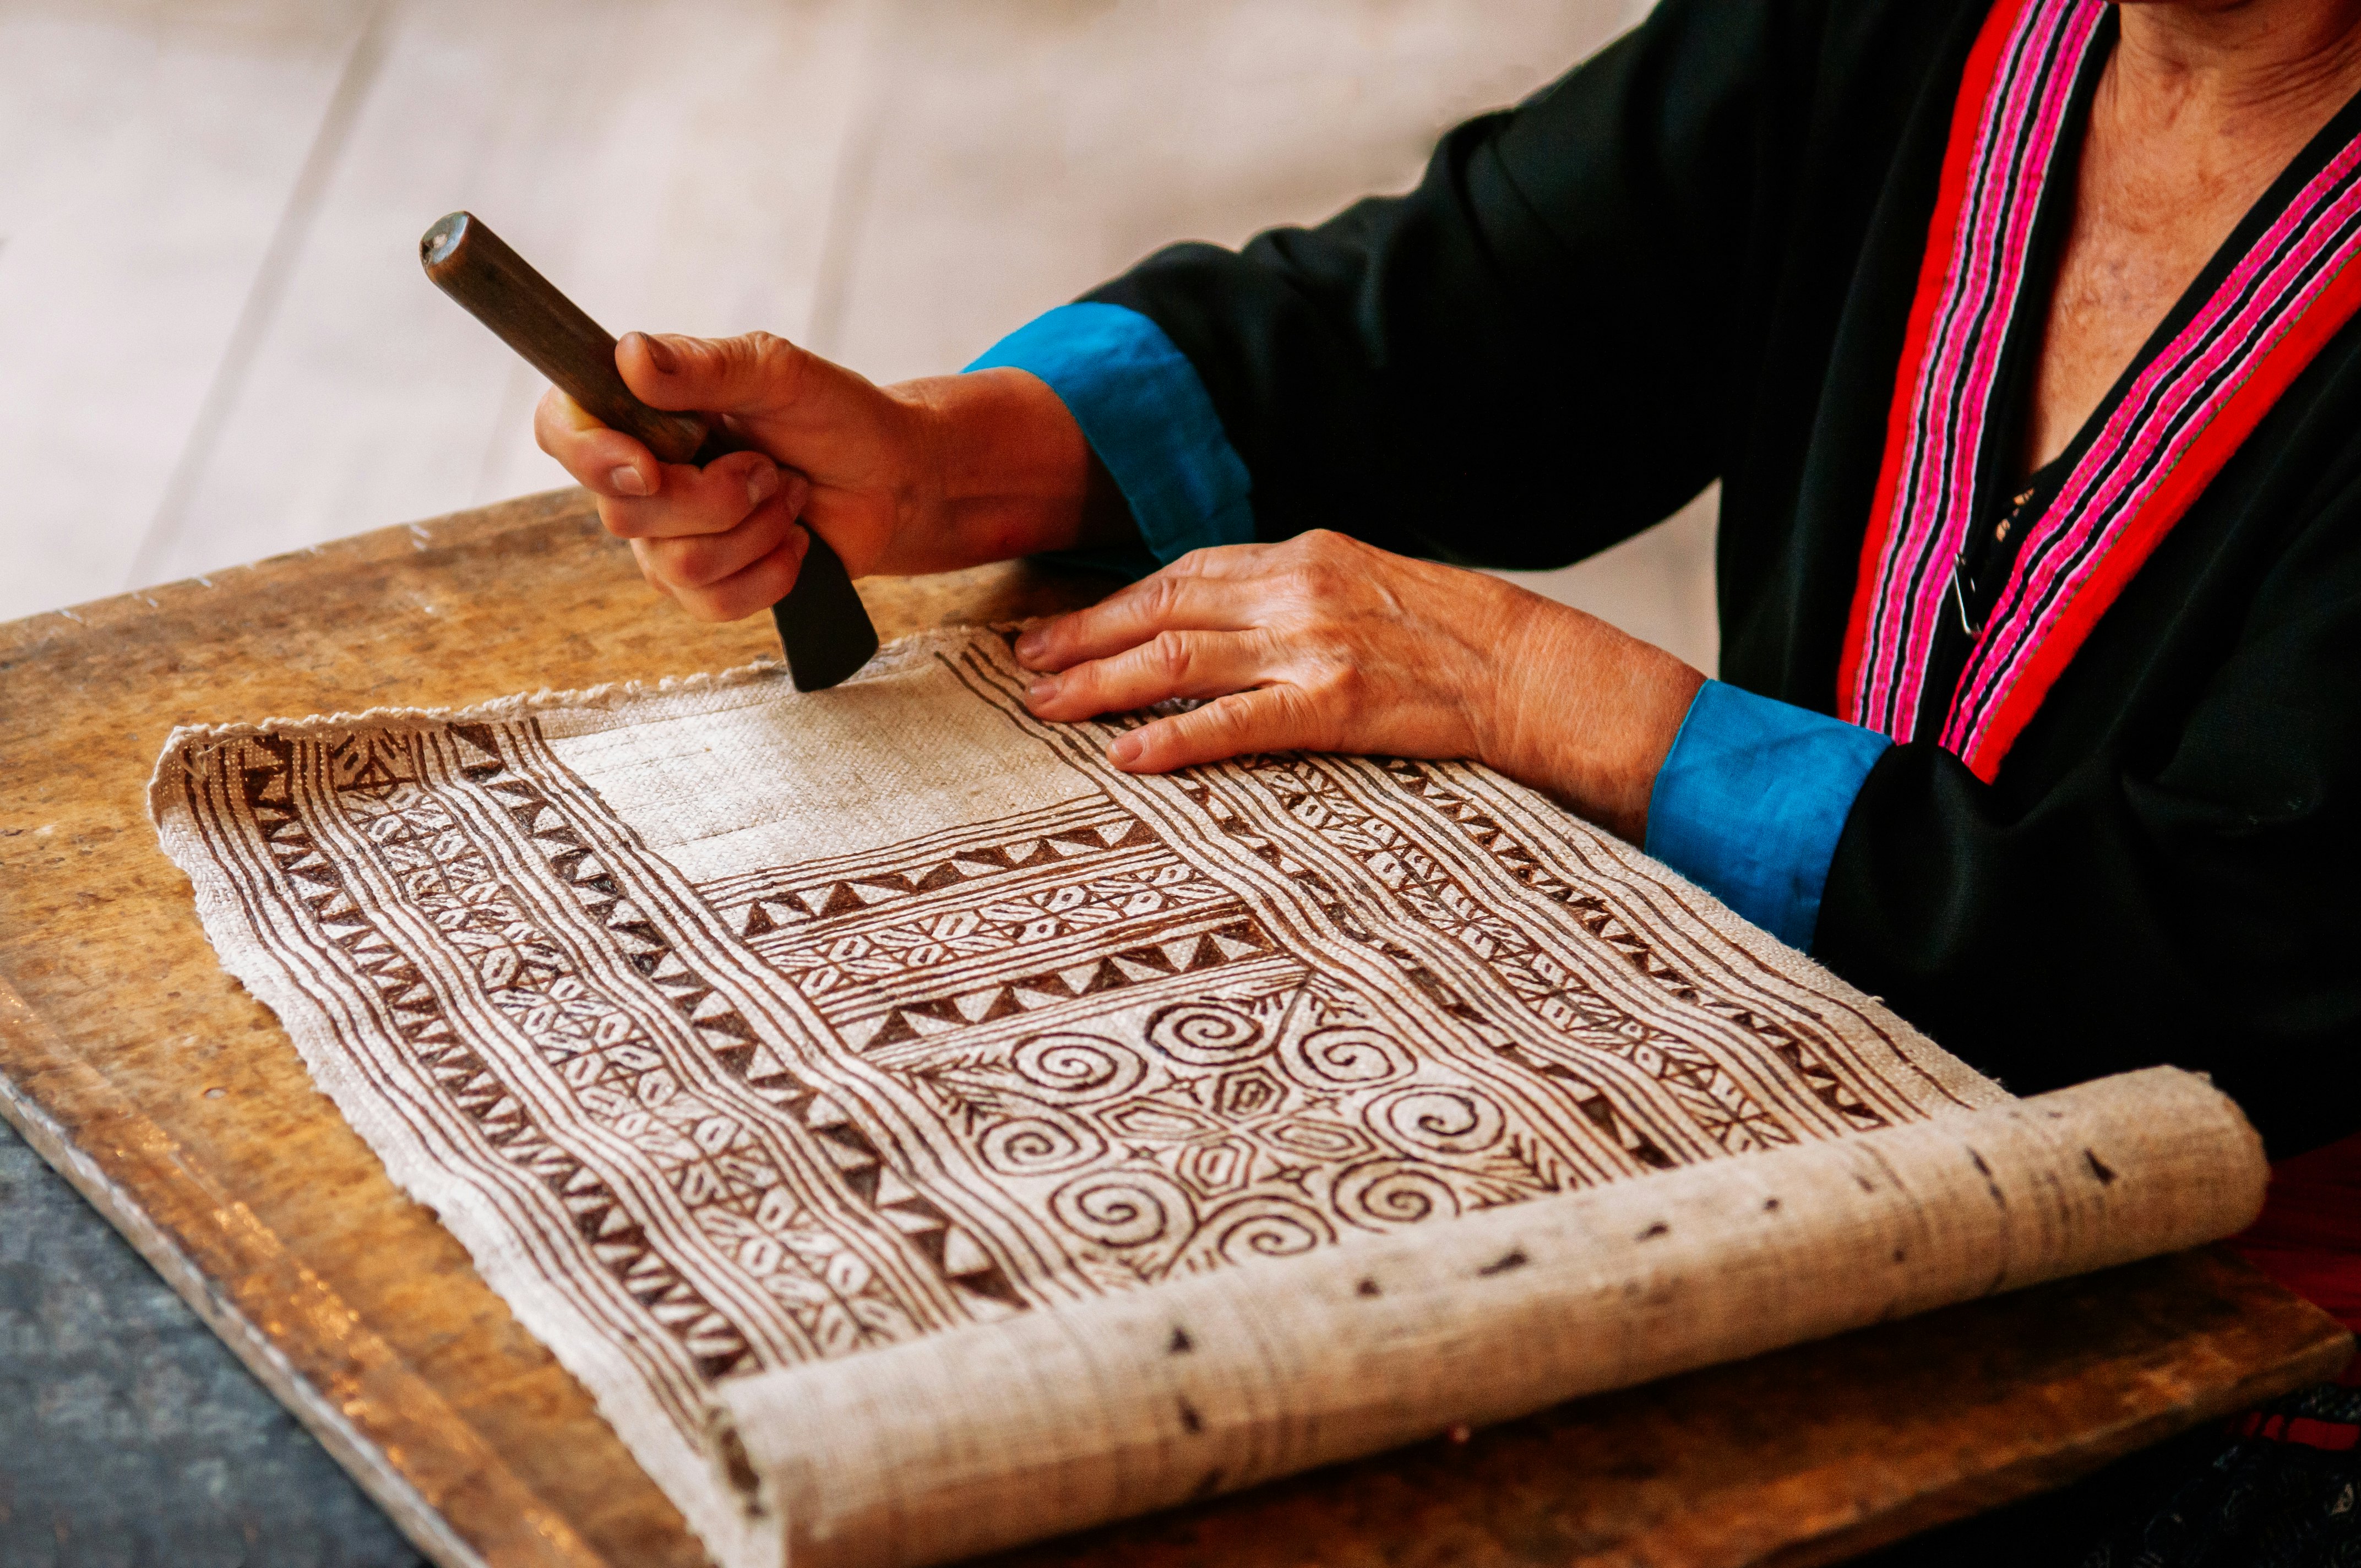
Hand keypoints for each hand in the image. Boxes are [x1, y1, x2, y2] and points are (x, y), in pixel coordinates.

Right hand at [534, 332, 1113, 620]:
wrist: (894, 479)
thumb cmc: (835, 415)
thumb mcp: (778, 372)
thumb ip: (705, 366)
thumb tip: (629, 356)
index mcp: (636, 410)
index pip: (560, 429)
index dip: (588, 454)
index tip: (648, 464)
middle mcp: (636, 478)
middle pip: (627, 512)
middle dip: (718, 495)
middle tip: (770, 466)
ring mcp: (664, 539)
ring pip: (675, 564)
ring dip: (754, 530)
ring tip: (789, 496)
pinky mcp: (704, 588)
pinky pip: (710, 604)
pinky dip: (770, 573)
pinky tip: (795, 543)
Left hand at [1014, 531, 1705, 840]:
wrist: (1532, 668)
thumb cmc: (1451, 636)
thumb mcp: (1364, 586)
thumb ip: (1292, 594)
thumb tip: (1220, 616)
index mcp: (1303, 555)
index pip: (1183, 573)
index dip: (1111, 601)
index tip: (1058, 624)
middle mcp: (1297, 589)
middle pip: (1162, 607)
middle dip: (1084, 636)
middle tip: (1025, 664)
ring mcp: (1314, 646)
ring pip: (1181, 657)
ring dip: (1104, 682)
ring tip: (1047, 705)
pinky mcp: (1337, 703)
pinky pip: (1237, 722)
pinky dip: (1176, 735)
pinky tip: (1128, 753)